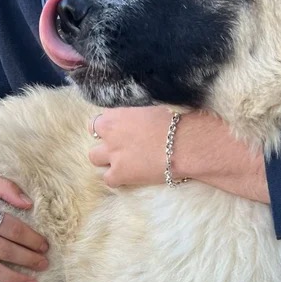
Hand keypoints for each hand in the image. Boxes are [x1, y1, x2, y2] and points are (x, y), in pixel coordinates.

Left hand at [88, 106, 269, 203]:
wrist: (187, 142)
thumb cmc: (179, 118)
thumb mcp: (156, 102)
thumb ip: (141, 108)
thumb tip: (142, 108)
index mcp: (118, 111)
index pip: (102, 114)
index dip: (111, 122)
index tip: (122, 127)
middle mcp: (110, 131)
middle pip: (93, 132)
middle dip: (103, 137)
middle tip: (119, 142)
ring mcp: (113, 153)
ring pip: (93, 157)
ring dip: (105, 157)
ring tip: (120, 160)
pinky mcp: (120, 174)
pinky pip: (108, 179)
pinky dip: (116, 178)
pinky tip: (128, 176)